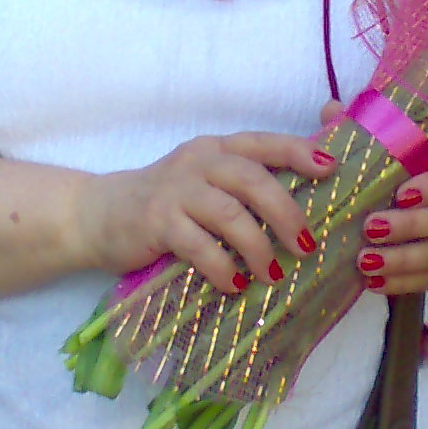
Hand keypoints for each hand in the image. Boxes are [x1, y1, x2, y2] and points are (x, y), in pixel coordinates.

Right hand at [91, 132, 334, 295]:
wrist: (97, 215)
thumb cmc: (164, 205)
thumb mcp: (204, 185)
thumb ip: (242, 190)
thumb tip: (301, 218)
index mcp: (217, 149)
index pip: (264, 144)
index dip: (300, 152)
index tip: (330, 170)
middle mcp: (199, 162)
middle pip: (253, 180)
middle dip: (286, 214)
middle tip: (306, 246)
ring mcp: (176, 190)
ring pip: (230, 214)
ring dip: (258, 247)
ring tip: (271, 275)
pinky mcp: (156, 220)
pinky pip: (198, 245)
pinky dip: (222, 267)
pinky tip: (234, 284)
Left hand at [353, 136, 427, 295]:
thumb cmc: (417, 170)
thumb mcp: (402, 147)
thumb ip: (369, 128)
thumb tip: (331, 110)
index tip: (401, 192)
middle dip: (408, 226)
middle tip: (370, 226)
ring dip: (400, 260)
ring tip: (364, 262)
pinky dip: (401, 284)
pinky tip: (372, 284)